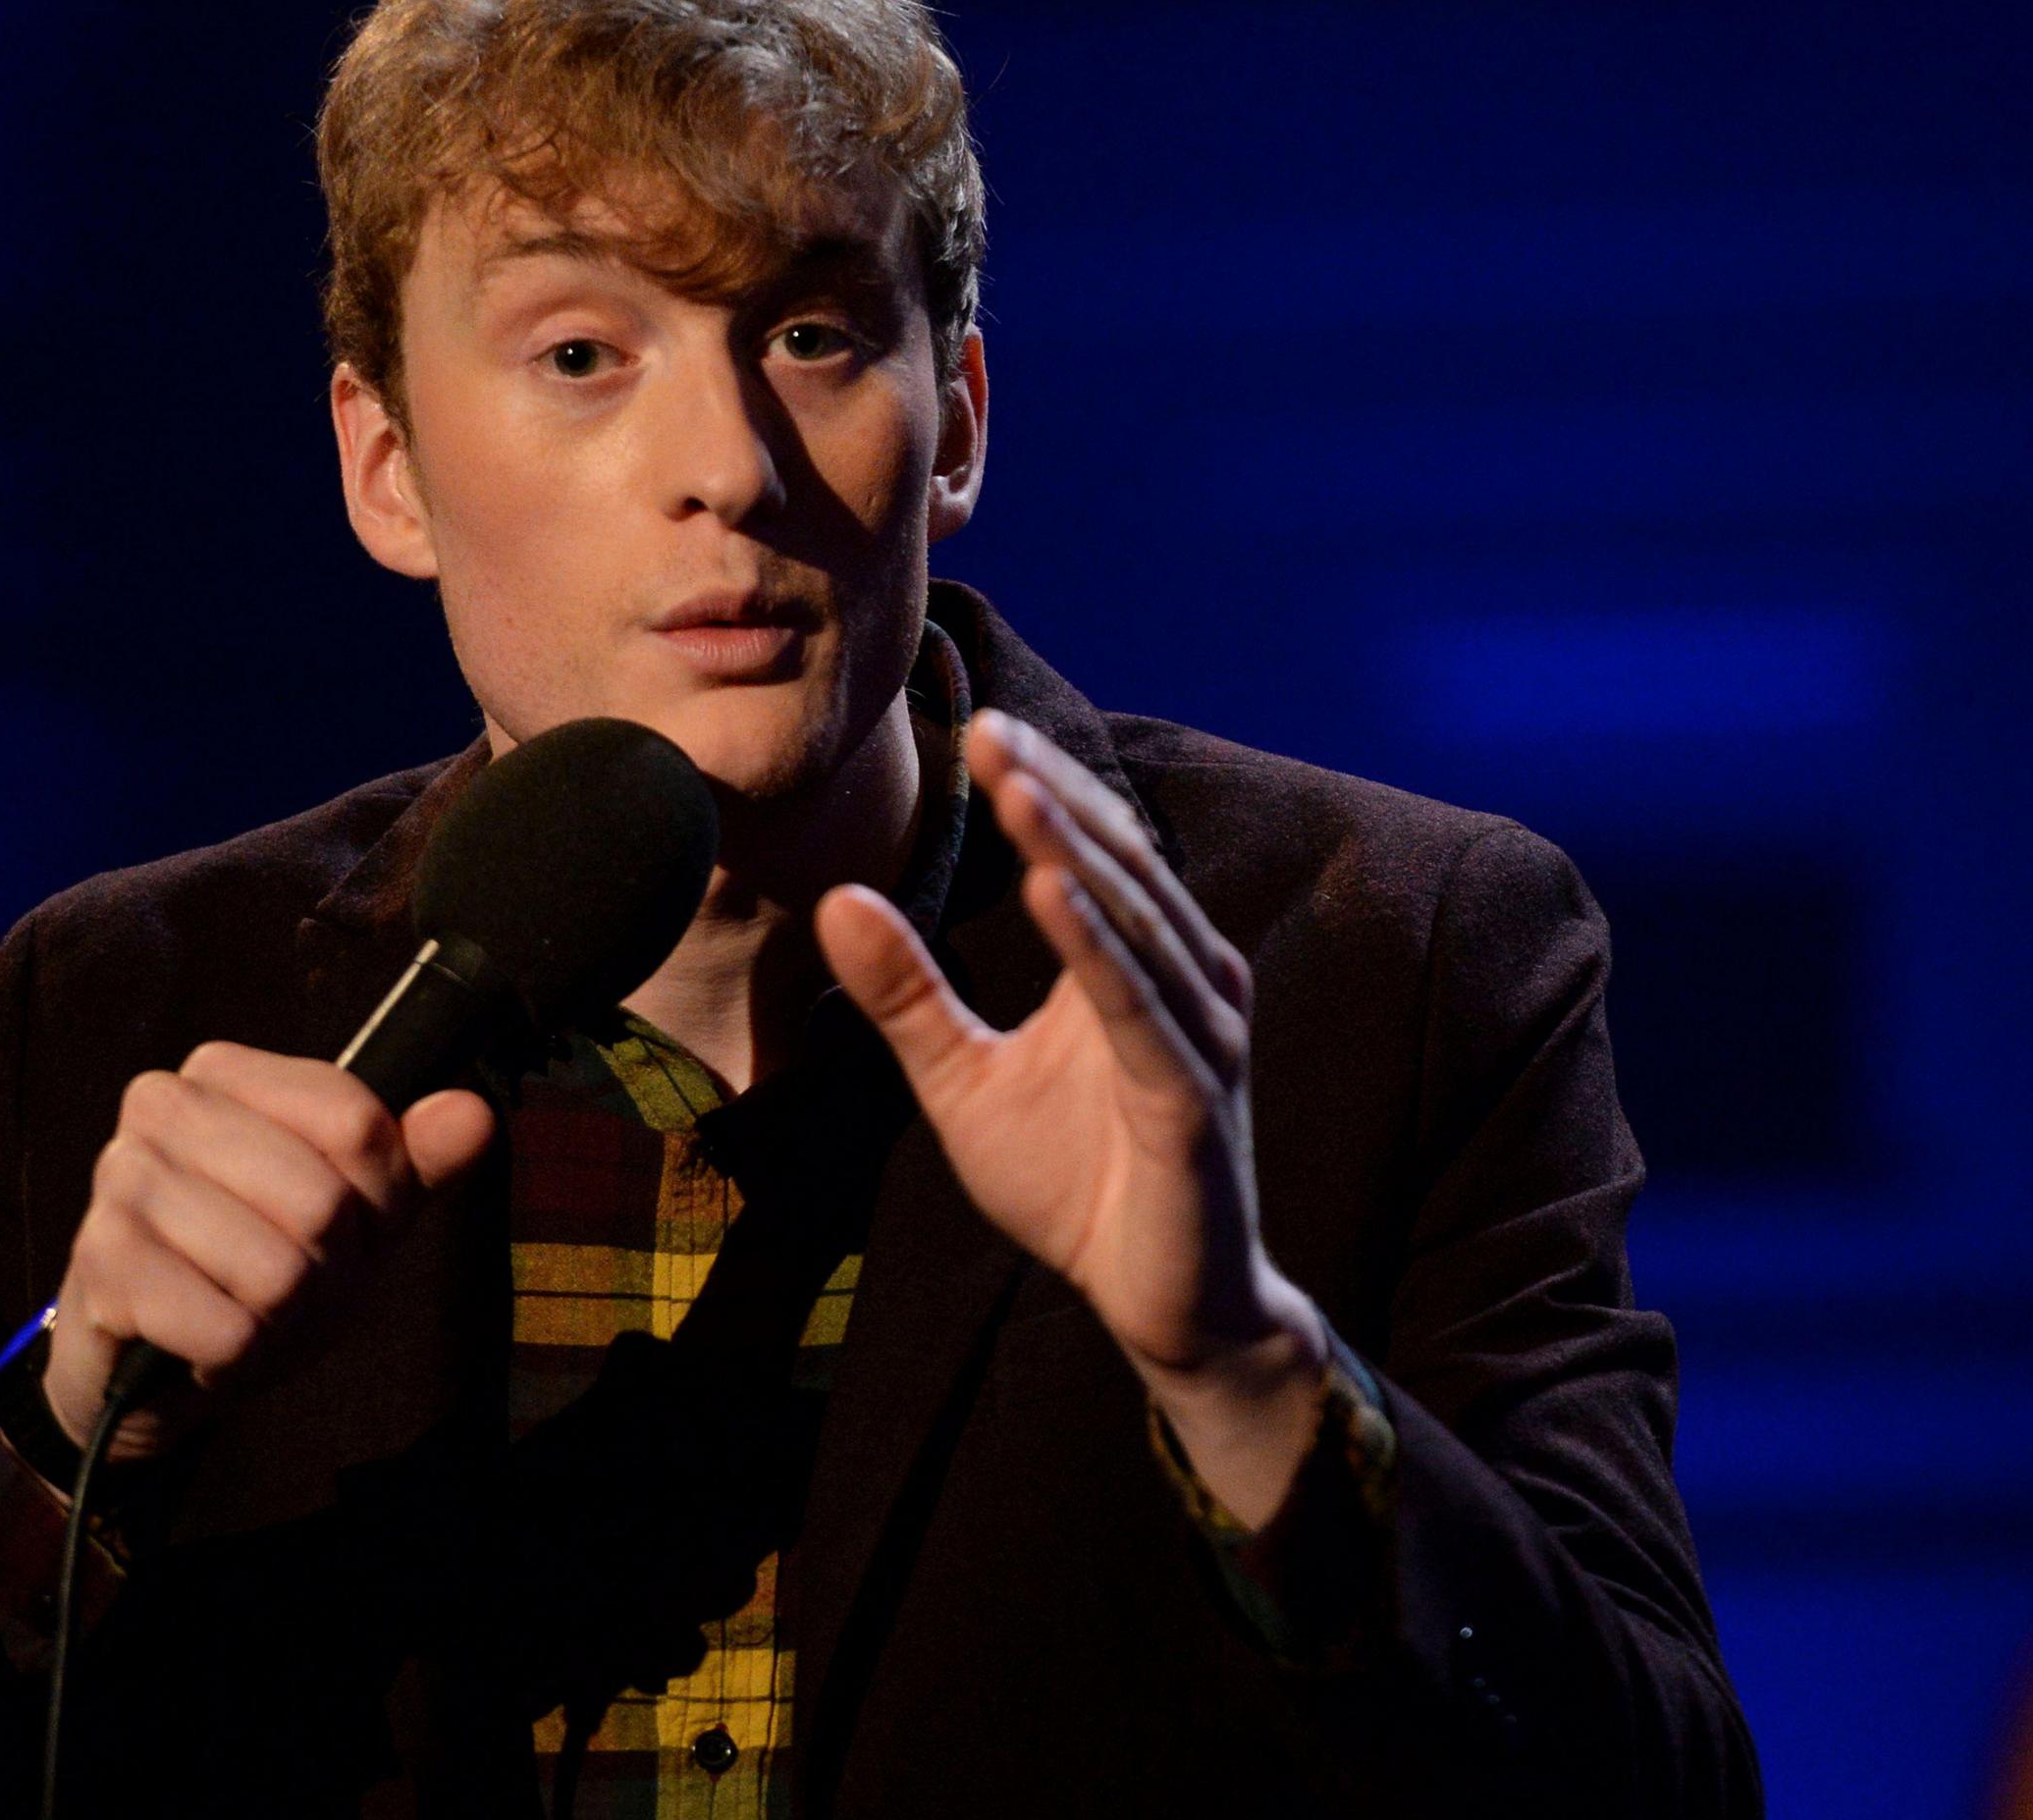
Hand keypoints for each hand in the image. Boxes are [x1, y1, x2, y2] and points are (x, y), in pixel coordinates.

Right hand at [42, 1041, 494, 1458]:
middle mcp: (161, 1106)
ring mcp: (121, 1181)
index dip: (376, 1199)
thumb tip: (473, 1115)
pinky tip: (203, 1340)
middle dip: (328, 1270)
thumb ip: (417, 1163)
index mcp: (223, 1072)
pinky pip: (227, 1328)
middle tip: (290, 1284)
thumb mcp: (356, 1214)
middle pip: (324, 1200)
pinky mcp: (102, 1264)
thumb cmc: (258, 1269)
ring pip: (278, 1270)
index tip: (343, 1227)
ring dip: (281, 1319)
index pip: (359, 1124)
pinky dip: (237, 1356)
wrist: (151, 1367)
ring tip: (245, 1310)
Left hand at [818, 710, 1329, 1521]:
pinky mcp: (1193, 1103)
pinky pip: (1140, 1012)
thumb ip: (908, 994)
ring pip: (1131, 923)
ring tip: (1013, 790)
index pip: (1090, 852)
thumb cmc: (1081, 1187)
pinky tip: (1052, 893)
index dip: (1038, 789)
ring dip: (1071, 851)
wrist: (1167, 1305)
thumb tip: (836, 900)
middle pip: (1115, 865)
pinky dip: (1098, 949)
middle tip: (986, 729)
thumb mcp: (963, 1080)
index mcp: (1139, 966)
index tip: (974, 727)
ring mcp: (1197, 1039)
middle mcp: (1184, 983)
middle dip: (1050, 795)